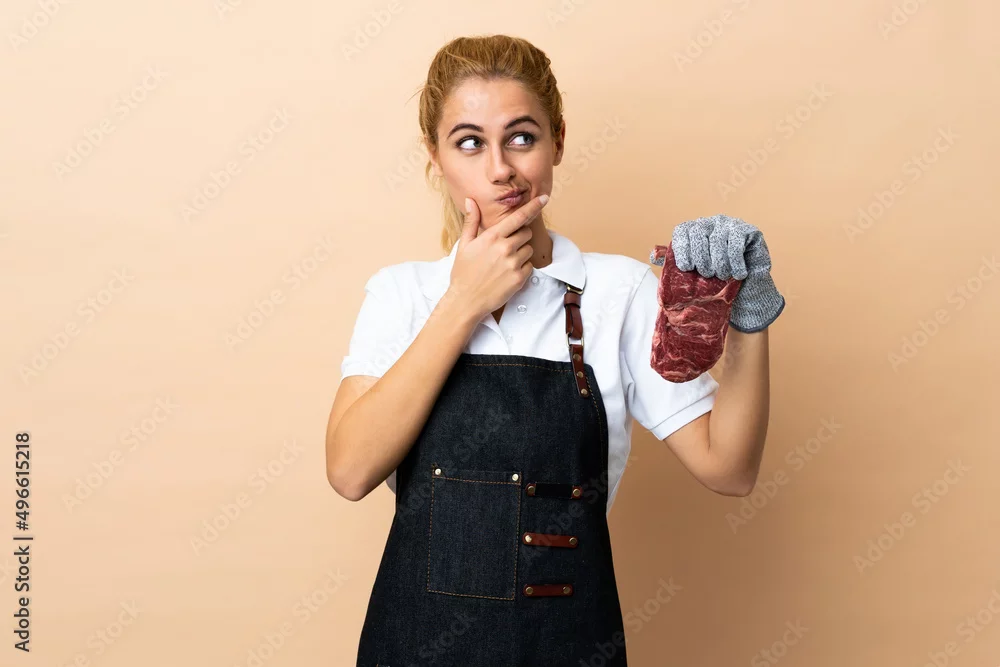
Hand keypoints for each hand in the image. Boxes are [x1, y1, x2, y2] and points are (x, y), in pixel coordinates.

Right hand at [446, 194, 549, 321]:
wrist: (466, 301)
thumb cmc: (463, 272)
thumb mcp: (464, 245)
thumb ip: (471, 221)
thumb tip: (471, 201)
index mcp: (492, 237)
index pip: (518, 217)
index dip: (533, 206)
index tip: (545, 198)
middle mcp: (505, 248)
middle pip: (526, 233)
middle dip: (520, 237)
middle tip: (505, 247)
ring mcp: (513, 263)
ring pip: (528, 249)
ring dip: (521, 253)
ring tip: (504, 263)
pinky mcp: (519, 278)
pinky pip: (529, 266)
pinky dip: (522, 268)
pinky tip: (507, 273)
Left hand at [660, 214, 784, 332]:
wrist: (746, 289)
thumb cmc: (715, 280)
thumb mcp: (691, 273)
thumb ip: (673, 262)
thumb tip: (653, 254)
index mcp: (694, 229)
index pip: (682, 231)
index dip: (682, 249)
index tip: (687, 267)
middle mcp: (711, 222)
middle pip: (699, 233)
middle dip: (701, 258)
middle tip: (707, 275)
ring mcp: (730, 224)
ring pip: (718, 239)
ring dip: (719, 263)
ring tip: (723, 276)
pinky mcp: (749, 230)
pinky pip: (736, 242)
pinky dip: (735, 262)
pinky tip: (738, 274)